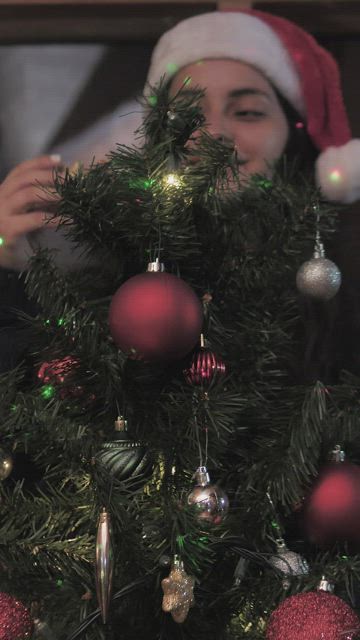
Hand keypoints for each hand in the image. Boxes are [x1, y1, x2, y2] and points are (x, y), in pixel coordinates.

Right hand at [0, 154, 61, 268]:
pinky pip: (35, 219)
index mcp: (3, 193)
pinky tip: (71, 220)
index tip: (60, 161)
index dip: (40, 162)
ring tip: (71, 196)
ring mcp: (2, 214)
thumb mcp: (23, 216)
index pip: (20, 171)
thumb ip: (37, 202)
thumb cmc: (12, 240)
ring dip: (53, 192)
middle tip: (71, 180)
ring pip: (28, 194)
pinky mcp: (8, 231)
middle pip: (25, 178)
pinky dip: (55, 218)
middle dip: (50, 175)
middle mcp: (0, 200)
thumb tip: (66, 189)